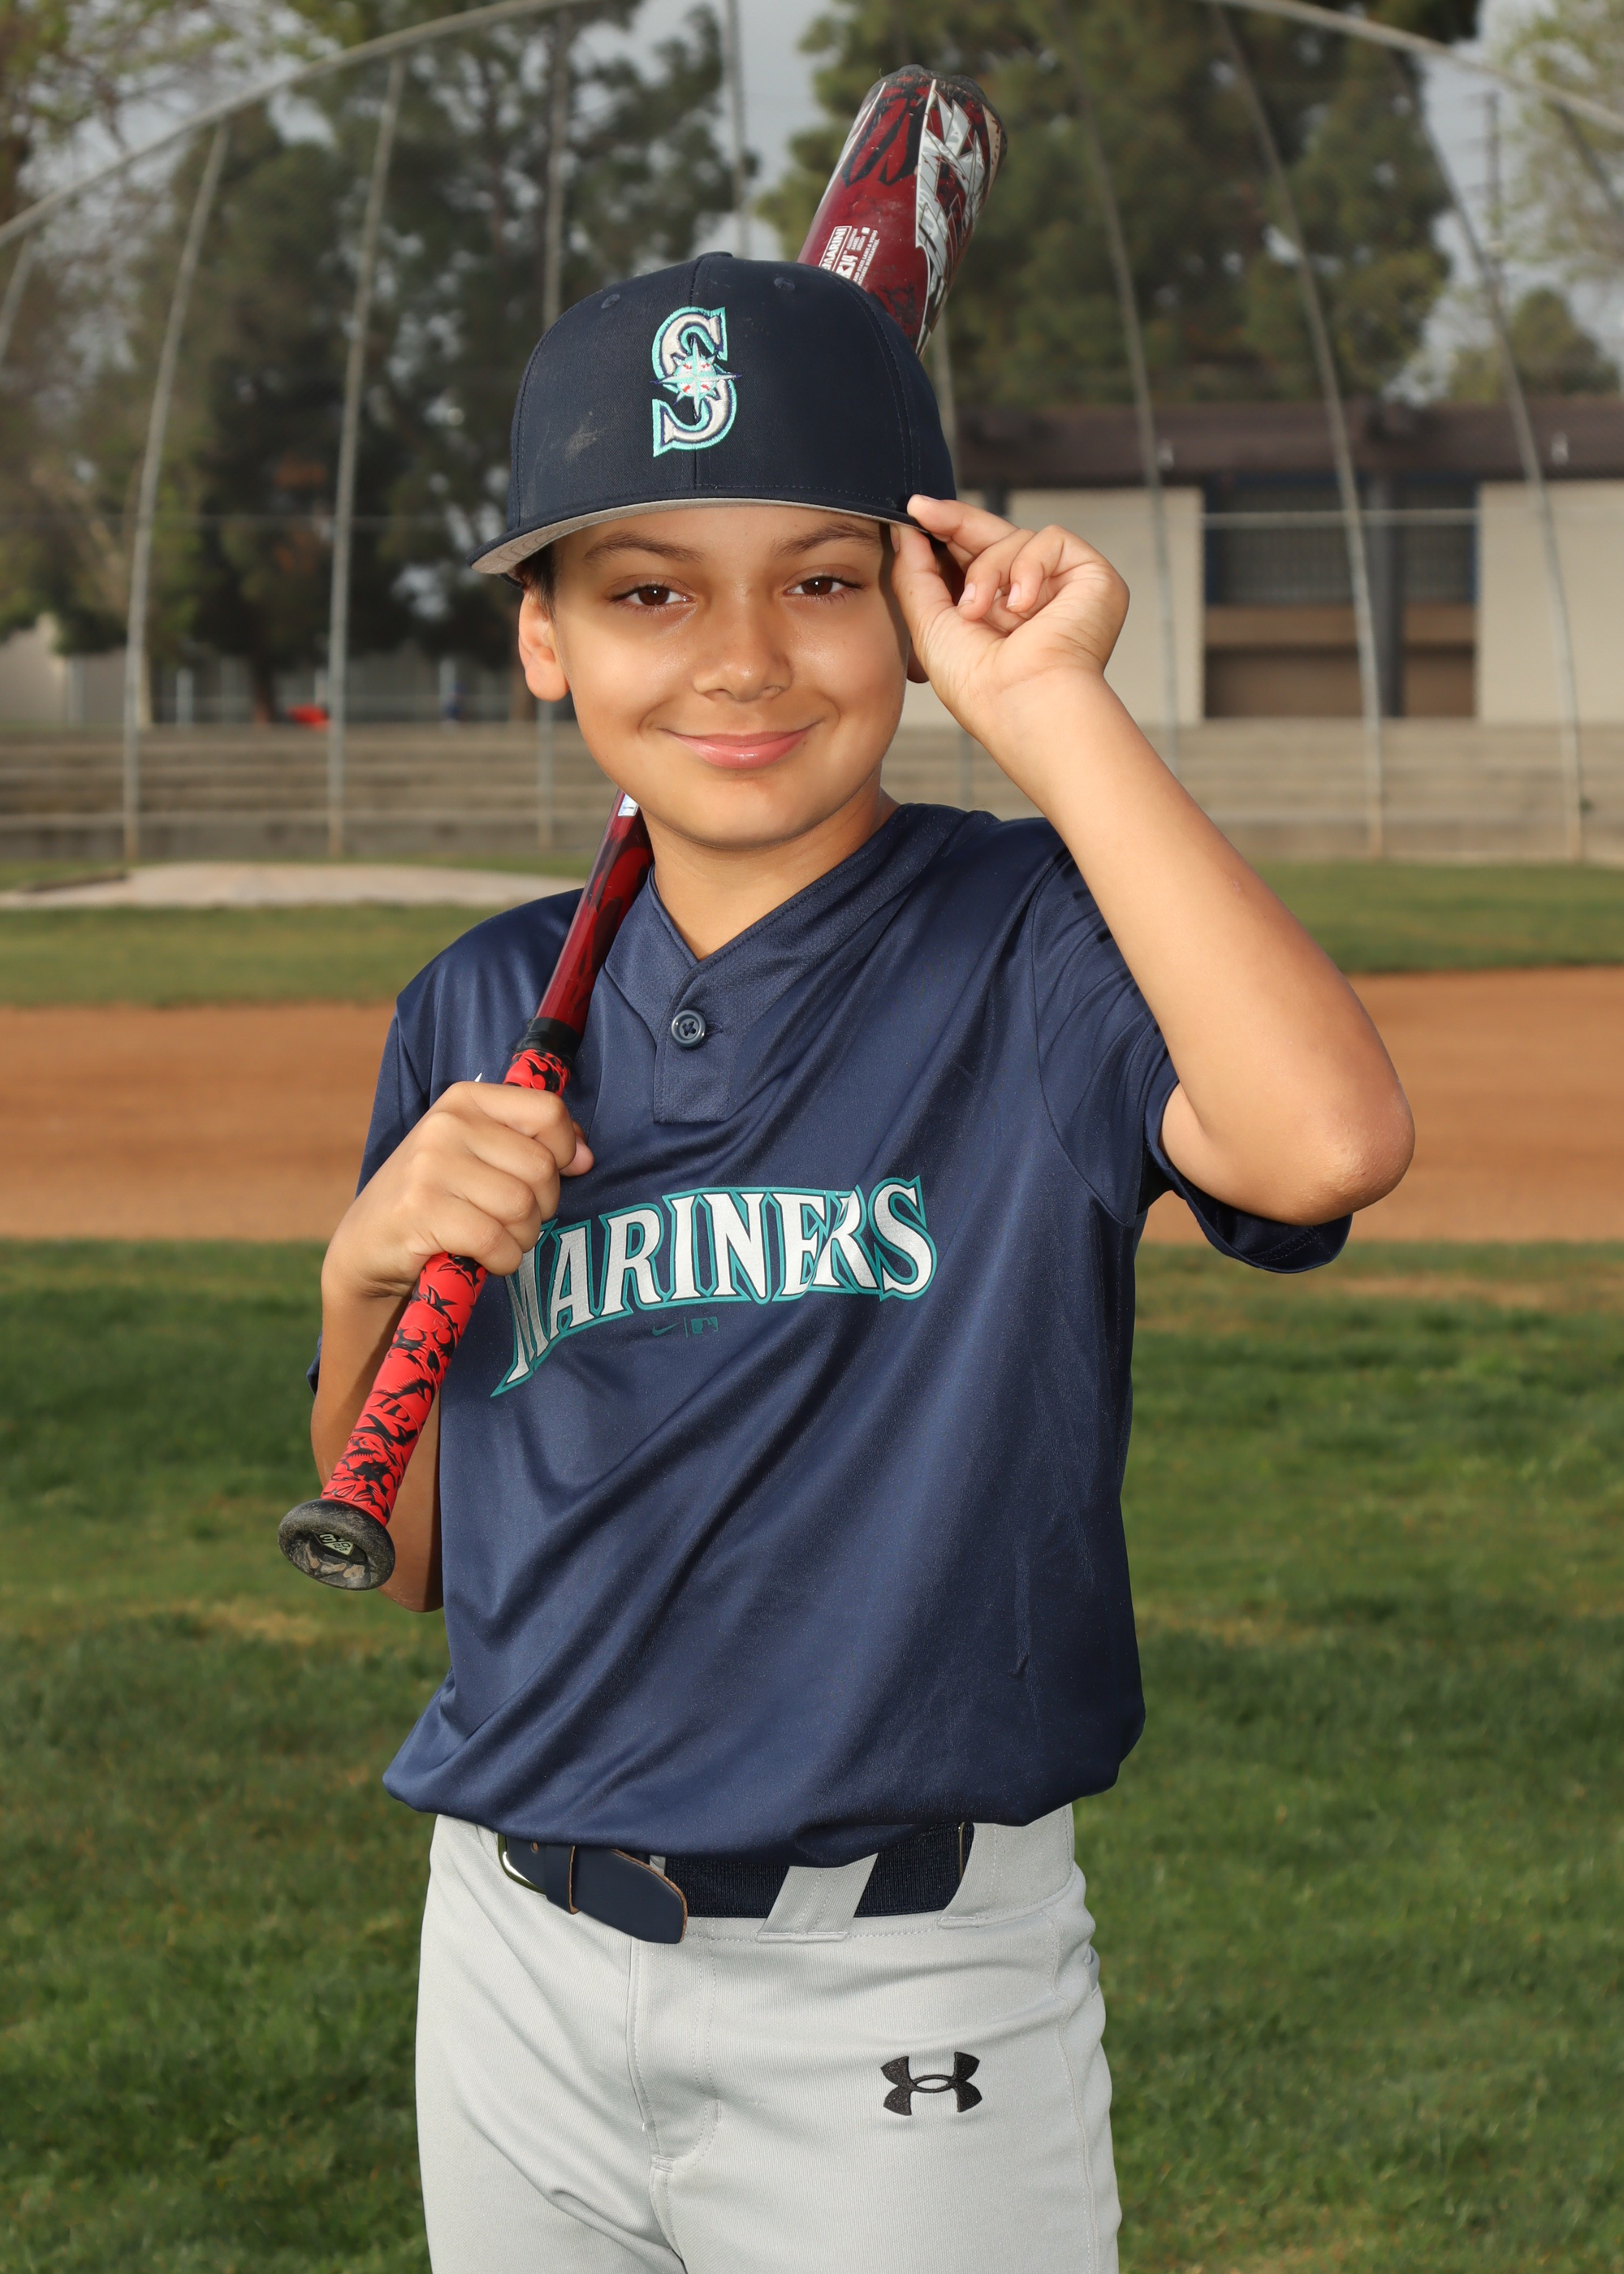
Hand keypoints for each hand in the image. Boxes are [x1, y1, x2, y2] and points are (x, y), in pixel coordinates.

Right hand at [323, 1083, 592, 1303]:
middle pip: (540, 1167)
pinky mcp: (421, 1210)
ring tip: (496, 1238)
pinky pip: (496, 1239)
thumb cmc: (436, 1198)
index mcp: (465, 1100)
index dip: (564, 1150)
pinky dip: (502, 1259)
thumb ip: (532, 1144)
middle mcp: (446, 1124)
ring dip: (521, 1237)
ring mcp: (430, 1166)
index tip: (549, 1176)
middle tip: (513, 1219)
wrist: (367, 1245)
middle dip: (541, 1206)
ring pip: (521, 1206)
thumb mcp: (479, 1155)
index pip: (548, 1111)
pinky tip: (484, 1257)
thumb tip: (586, 1157)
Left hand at [889, 495, 1128, 749]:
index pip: (975, 556)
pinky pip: (1051, 540)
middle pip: (995, 536)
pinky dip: (1028, 568)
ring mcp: (1063, 586)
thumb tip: (907, 531)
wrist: (1023, 703)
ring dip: (989, 570)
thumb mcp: (930, 624)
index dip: (947, 530)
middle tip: (924, 511)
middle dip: (956, 523)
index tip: (915, 511)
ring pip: (1016, 537)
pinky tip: (1023, 606)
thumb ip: (916, 575)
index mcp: (999, 613)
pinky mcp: (1092, 576)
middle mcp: (1033, 598)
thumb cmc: (979, 685)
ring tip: (980, 611)